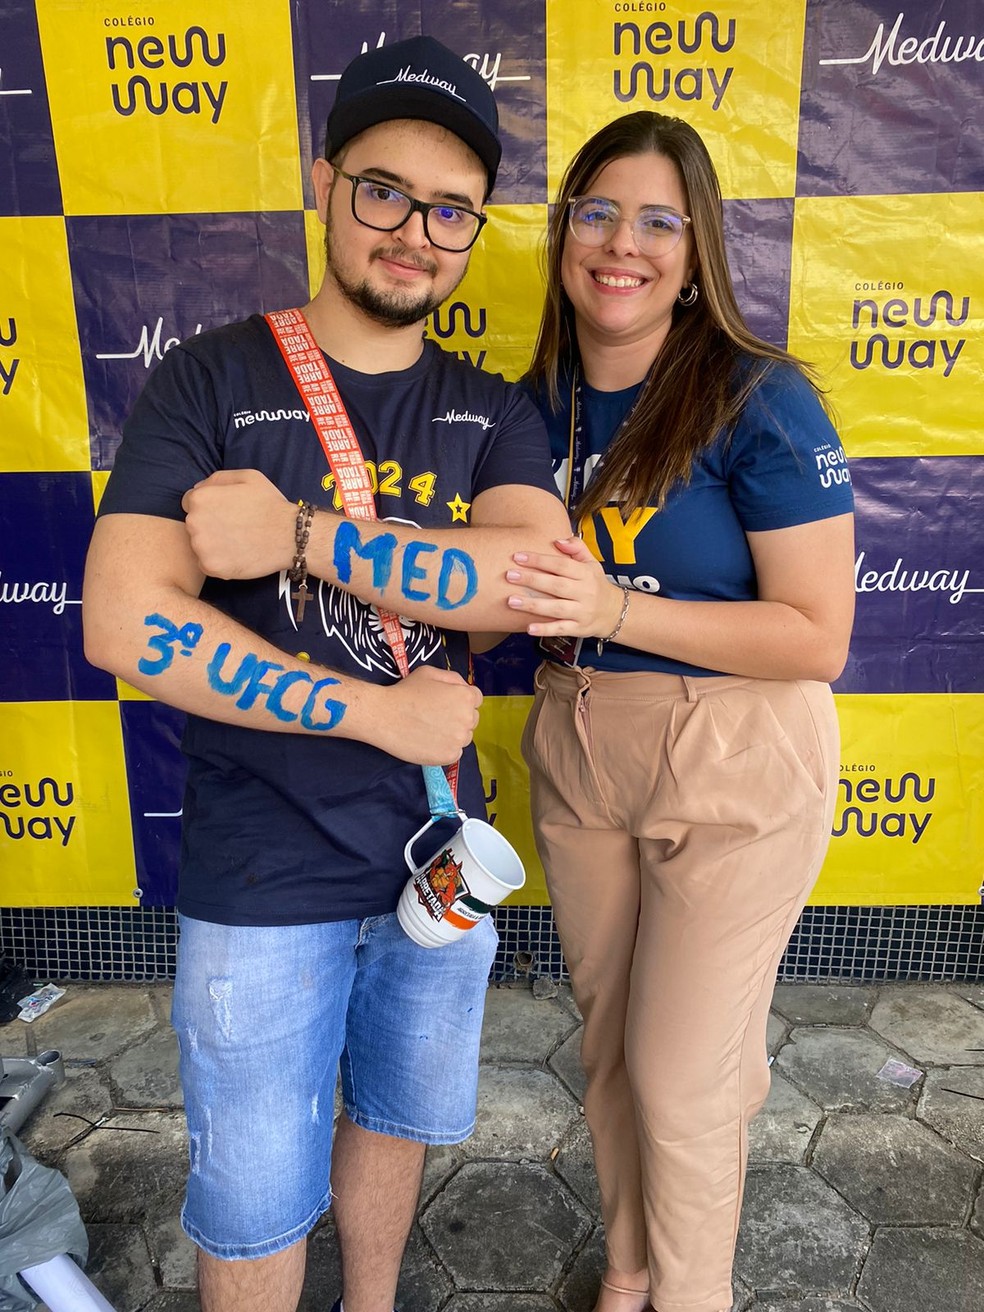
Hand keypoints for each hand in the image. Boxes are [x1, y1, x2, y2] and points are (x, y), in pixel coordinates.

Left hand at [182, 470, 295, 578]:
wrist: (289, 536)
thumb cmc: (270, 504)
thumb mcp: (247, 477)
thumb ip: (217, 478)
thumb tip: (199, 488)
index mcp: (200, 498)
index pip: (189, 503)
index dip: (209, 507)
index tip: (225, 513)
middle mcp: (194, 522)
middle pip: (193, 525)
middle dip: (209, 525)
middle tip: (234, 528)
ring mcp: (201, 547)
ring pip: (199, 545)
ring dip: (213, 544)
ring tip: (238, 541)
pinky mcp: (211, 567)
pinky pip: (206, 564)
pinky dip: (219, 562)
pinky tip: (237, 554)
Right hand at [380, 666, 483, 765]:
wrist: (384, 716)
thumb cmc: (405, 691)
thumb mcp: (429, 673)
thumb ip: (453, 678)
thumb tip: (464, 688)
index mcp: (465, 696)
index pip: (476, 699)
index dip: (461, 700)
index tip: (447, 704)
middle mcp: (467, 718)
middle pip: (472, 719)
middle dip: (459, 717)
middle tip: (436, 717)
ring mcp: (459, 739)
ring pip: (464, 737)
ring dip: (453, 734)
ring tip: (430, 730)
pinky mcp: (449, 756)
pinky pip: (454, 752)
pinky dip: (444, 748)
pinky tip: (428, 741)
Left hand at [505, 536, 625, 638]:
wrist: (614, 612)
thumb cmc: (595, 584)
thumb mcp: (591, 563)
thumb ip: (576, 548)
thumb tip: (558, 540)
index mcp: (586, 574)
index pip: (561, 565)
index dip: (540, 560)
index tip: (518, 556)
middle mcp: (585, 593)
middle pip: (557, 585)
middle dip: (532, 580)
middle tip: (509, 575)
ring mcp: (582, 612)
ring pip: (556, 608)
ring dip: (533, 605)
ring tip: (511, 601)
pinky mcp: (579, 628)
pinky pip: (561, 628)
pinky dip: (545, 629)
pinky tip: (529, 628)